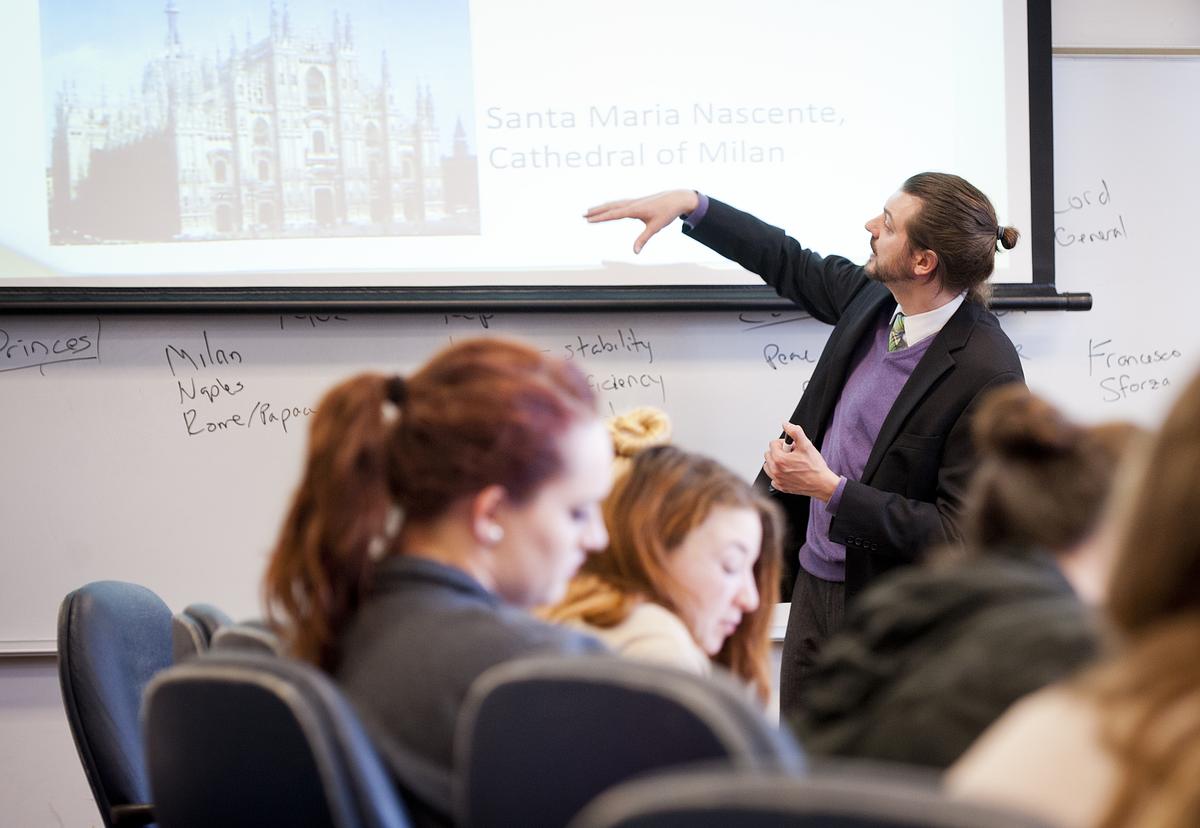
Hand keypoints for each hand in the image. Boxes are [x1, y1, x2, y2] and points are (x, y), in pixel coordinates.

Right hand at [584, 189, 699, 253]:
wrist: (676, 198)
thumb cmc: (666, 213)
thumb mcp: (655, 227)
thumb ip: (643, 239)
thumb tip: (635, 252)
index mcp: (634, 209)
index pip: (613, 214)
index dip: (600, 217)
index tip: (589, 219)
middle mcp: (632, 203)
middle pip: (610, 207)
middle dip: (596, 212)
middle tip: (583, 215)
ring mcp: (634, 201)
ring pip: (613, 204)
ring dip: (601, 207)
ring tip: (590, 211)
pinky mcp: (636, 201)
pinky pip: (619, 203)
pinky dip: (610, 205)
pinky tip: (607, 208)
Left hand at [763, 422, 840, 500]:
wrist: (822, 484)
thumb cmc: (815, 467)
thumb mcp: (806, 445)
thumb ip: (795, 431)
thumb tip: (786, 425)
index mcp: (779, 459)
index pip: (773, 444)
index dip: (784, 443)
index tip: (792, 446)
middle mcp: (775, 470)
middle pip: (769, 454)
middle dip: (779, 452)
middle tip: (792, 454)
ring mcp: (777, 480)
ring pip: (768, 466)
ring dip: (776, 462)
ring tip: (789, 463)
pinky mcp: (781, 487)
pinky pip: (773, 478)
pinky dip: (778, 474)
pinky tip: (789, 472)